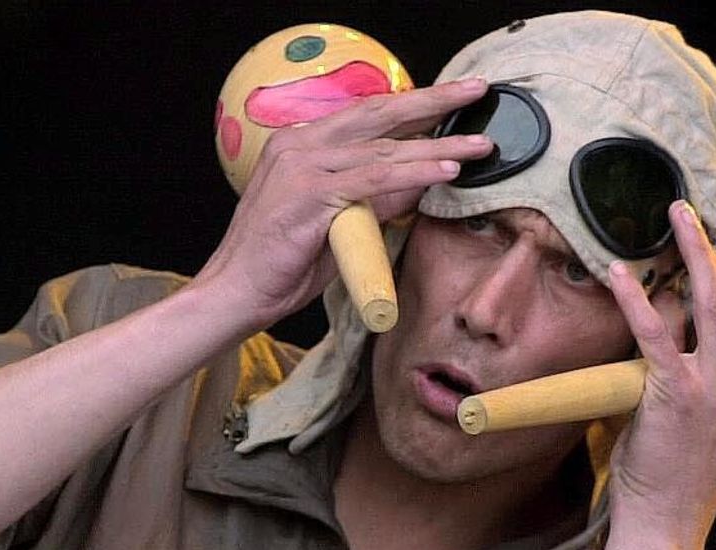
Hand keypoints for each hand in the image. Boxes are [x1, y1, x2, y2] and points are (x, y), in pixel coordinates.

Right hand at [190, 77, 496, 328]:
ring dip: (439, 144)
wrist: (236, 291)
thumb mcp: (338, 221)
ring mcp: (304, 165)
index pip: (367, 115)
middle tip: (475, 91)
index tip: (453, 99)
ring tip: (480, 144)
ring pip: (385, 148)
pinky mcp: (311, 192)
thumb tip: (418, 183)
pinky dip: (415, 173)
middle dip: (433, 101)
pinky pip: (375, 178)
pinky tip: (447, 170)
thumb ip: (374, 199)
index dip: (412, 105)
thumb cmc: (283, 264)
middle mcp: (300, 143)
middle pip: (380, 113)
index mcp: (301, 144)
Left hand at [603, 200, 715, 545]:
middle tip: (686, 214)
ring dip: (687, 255)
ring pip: (707, 305)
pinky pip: (657, 335)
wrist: (668, 525)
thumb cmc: (678, 480)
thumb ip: (703, 381)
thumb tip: (670, 334)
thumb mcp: (708, 427)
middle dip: (709, 252)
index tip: (701, 254)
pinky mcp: (679, 395)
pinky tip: (617, 274)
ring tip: (670, 219)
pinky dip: (636, 300)